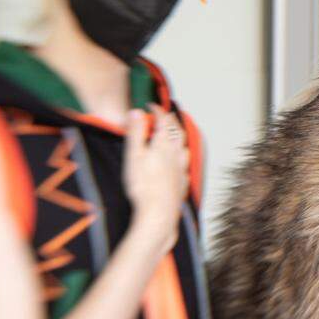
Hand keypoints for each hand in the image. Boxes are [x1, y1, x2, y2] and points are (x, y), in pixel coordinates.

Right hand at [122, 105, 189, 251]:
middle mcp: (176, 155)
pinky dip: (181, 158)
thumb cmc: (143, 185)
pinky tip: (179, 163)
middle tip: (164, 115)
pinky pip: (184, 166)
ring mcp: (181, 169)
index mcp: (164, 145)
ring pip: (184, 148)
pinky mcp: (182, 184)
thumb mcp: (134, 156)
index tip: (150, 105)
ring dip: (179, 138)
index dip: (157, 111)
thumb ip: (136, 133)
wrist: (158, 213)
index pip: (163, 121)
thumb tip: (137, 112)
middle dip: (171, 121)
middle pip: (177, 132)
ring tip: (174, 135)